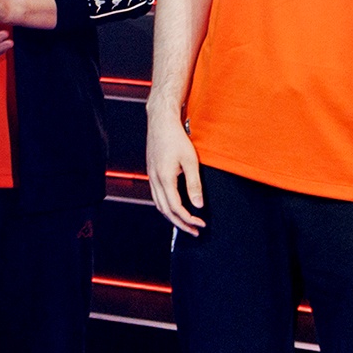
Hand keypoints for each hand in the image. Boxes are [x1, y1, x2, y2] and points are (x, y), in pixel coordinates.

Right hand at [145, 108, 205, 233]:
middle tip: (194, 231)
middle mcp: (155, 179)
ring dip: (172, 217)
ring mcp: (151, 176)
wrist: (161, 122)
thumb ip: (194, 184)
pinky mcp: (151, 172)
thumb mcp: (191, 161)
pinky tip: (175, 206)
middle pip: (165, 211)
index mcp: (164, 178)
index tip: (200, 224)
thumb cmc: (176, 137)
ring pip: (159, 205)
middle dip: (180, 224)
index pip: (175, 207)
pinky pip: (156, 196)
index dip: (188, 219)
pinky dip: (166, 206)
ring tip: (186, 222)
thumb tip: (198, 205)